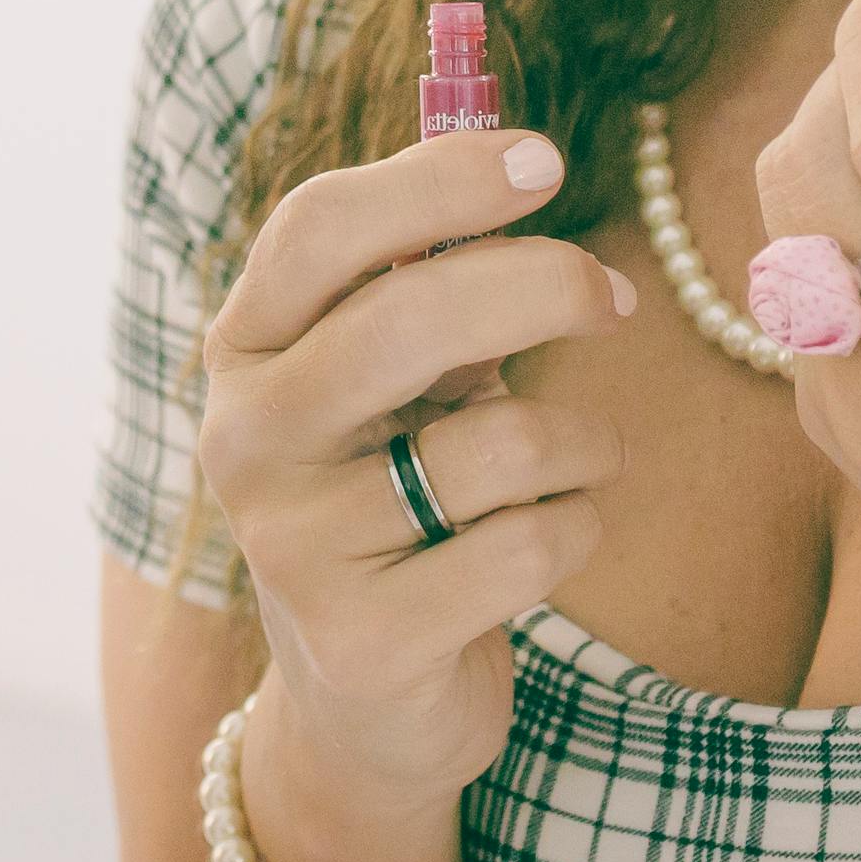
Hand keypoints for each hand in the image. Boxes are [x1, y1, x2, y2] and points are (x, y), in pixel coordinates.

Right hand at [195, 116, 635, 817]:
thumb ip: (430, 284)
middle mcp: (246, 438)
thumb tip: (521, 166)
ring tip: (576, 461)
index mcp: (247, 349)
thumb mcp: (395, 382)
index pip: (319, 229)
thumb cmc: (400, 493)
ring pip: (496, 442)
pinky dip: (575, 528)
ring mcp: (293, 545)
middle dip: (540, 287)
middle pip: (407, 319)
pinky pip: (528, 544)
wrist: (365, 698)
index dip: (437, 182)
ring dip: (580, 442)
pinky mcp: (364, 640)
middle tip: (614, 297)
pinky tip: (548, 539)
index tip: (544, 162)